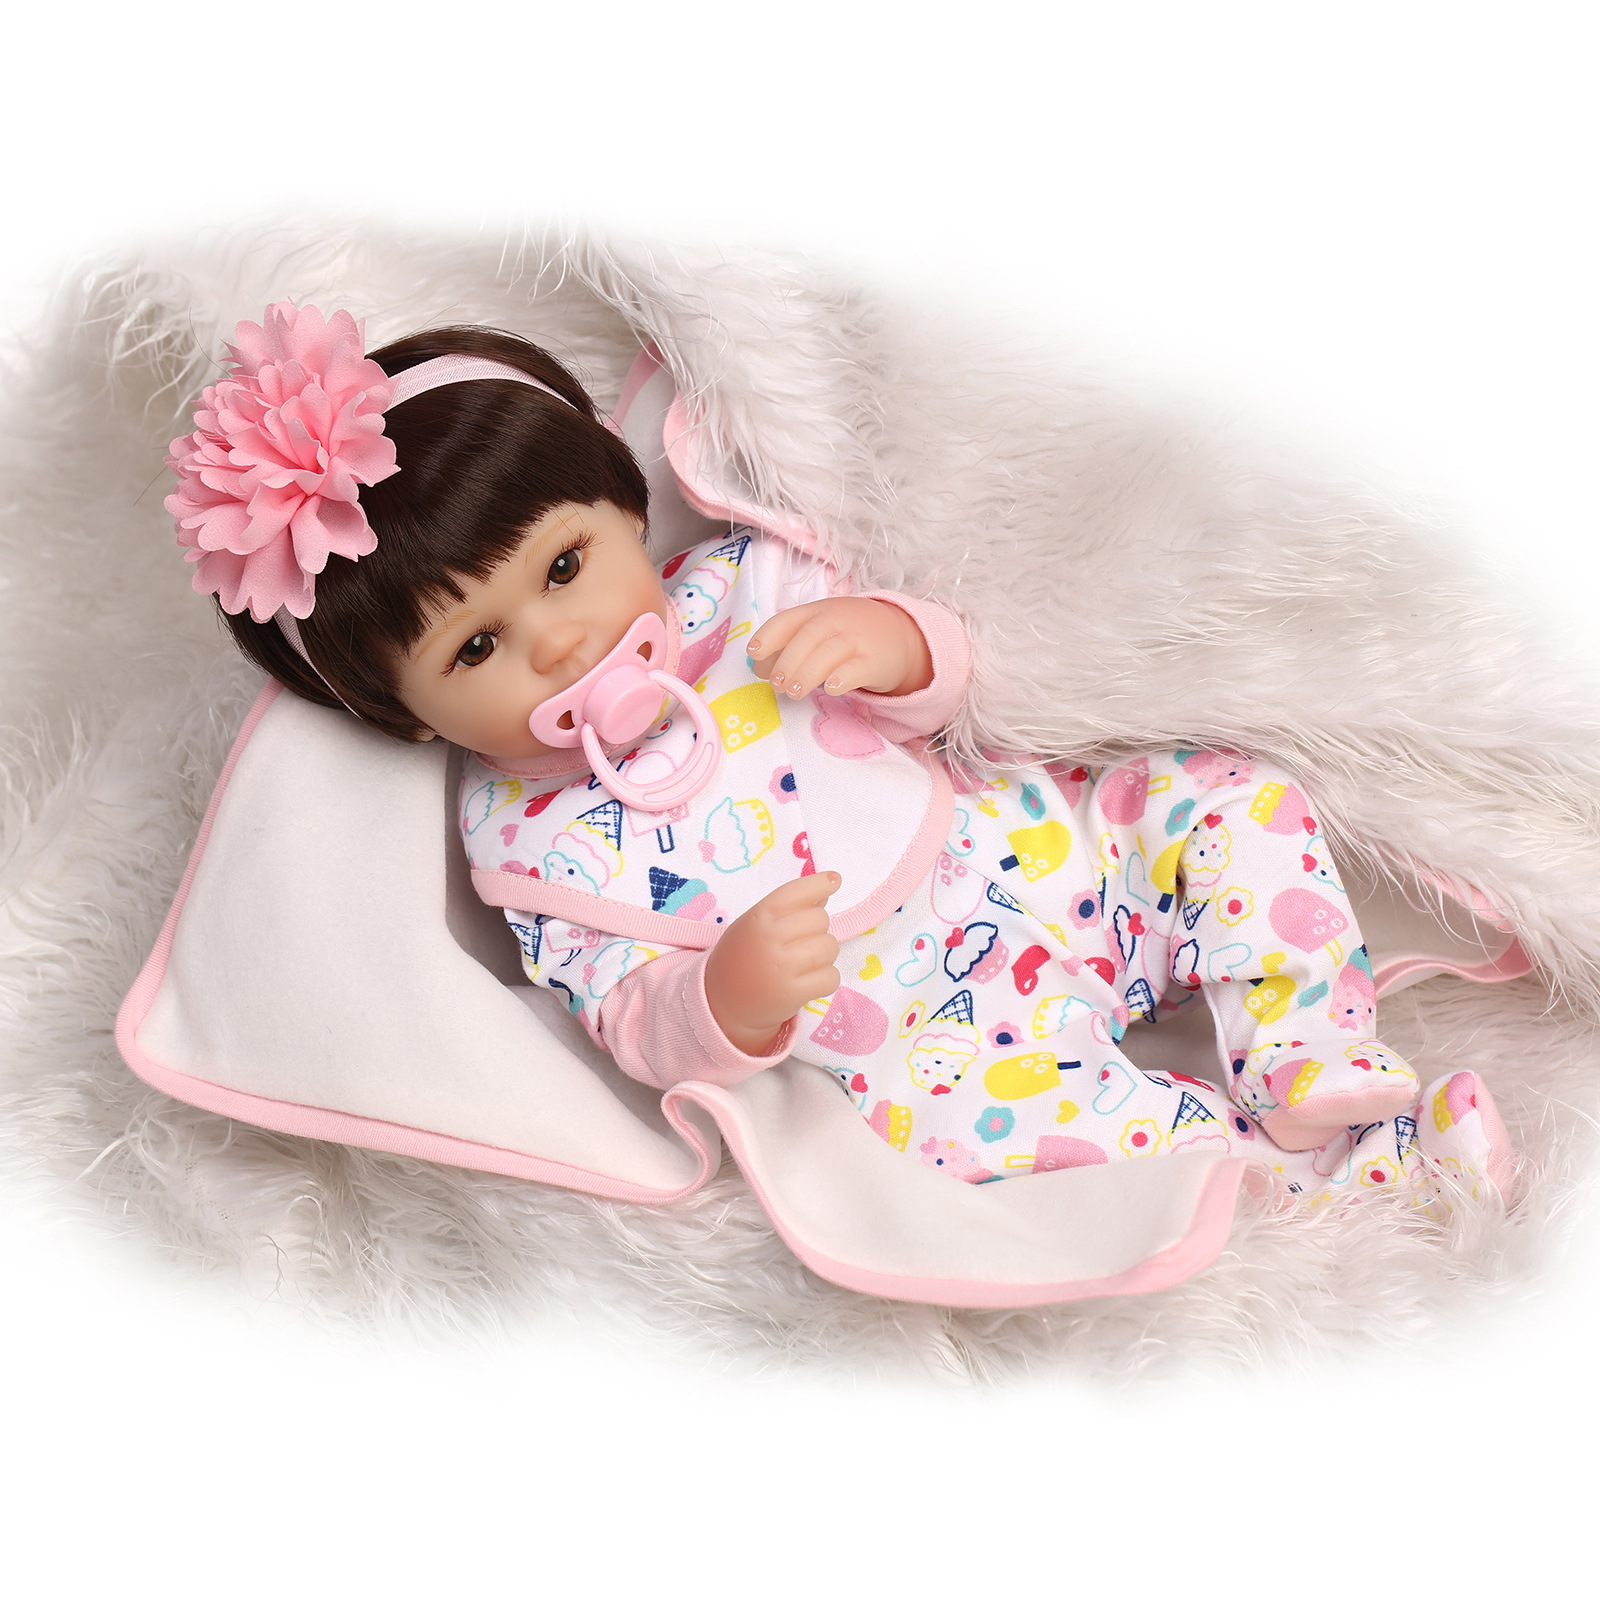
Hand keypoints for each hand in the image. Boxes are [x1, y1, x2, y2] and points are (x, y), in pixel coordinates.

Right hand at [704, 871, 841, 1055]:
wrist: (723, 1002)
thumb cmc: (743, 957)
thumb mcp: (755, 924)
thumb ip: (787, 908)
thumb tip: (826, 891)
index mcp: (759, 917)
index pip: (798, 892)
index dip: (821, 884)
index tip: (834, 880)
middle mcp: (770, 938)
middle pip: (820, 919)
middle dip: (817, 930)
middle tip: (799, 944)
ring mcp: (782, 967)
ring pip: (830, 947)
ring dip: (824, 955)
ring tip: (803, 964)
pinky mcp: (794, 993)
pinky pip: (831, 977)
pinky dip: (826, 979)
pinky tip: (808, 982)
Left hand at [746, 597, 932, 700]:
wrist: (898, 634)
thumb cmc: (846, 635)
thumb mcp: (818, 631)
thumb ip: (787, 647)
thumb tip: (760, 669)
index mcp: (814, 612)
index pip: (787, 620)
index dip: (768, 636)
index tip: (754, 653)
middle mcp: (834, 621)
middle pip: (808, 637)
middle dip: (788, 661)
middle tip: (777, 684)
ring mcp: (856, 640)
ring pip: (829, 652)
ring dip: (807, 673)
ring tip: (793, 692)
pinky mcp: (875, 661)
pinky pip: (857, 668)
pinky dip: (842, 678)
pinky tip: (831, 689)